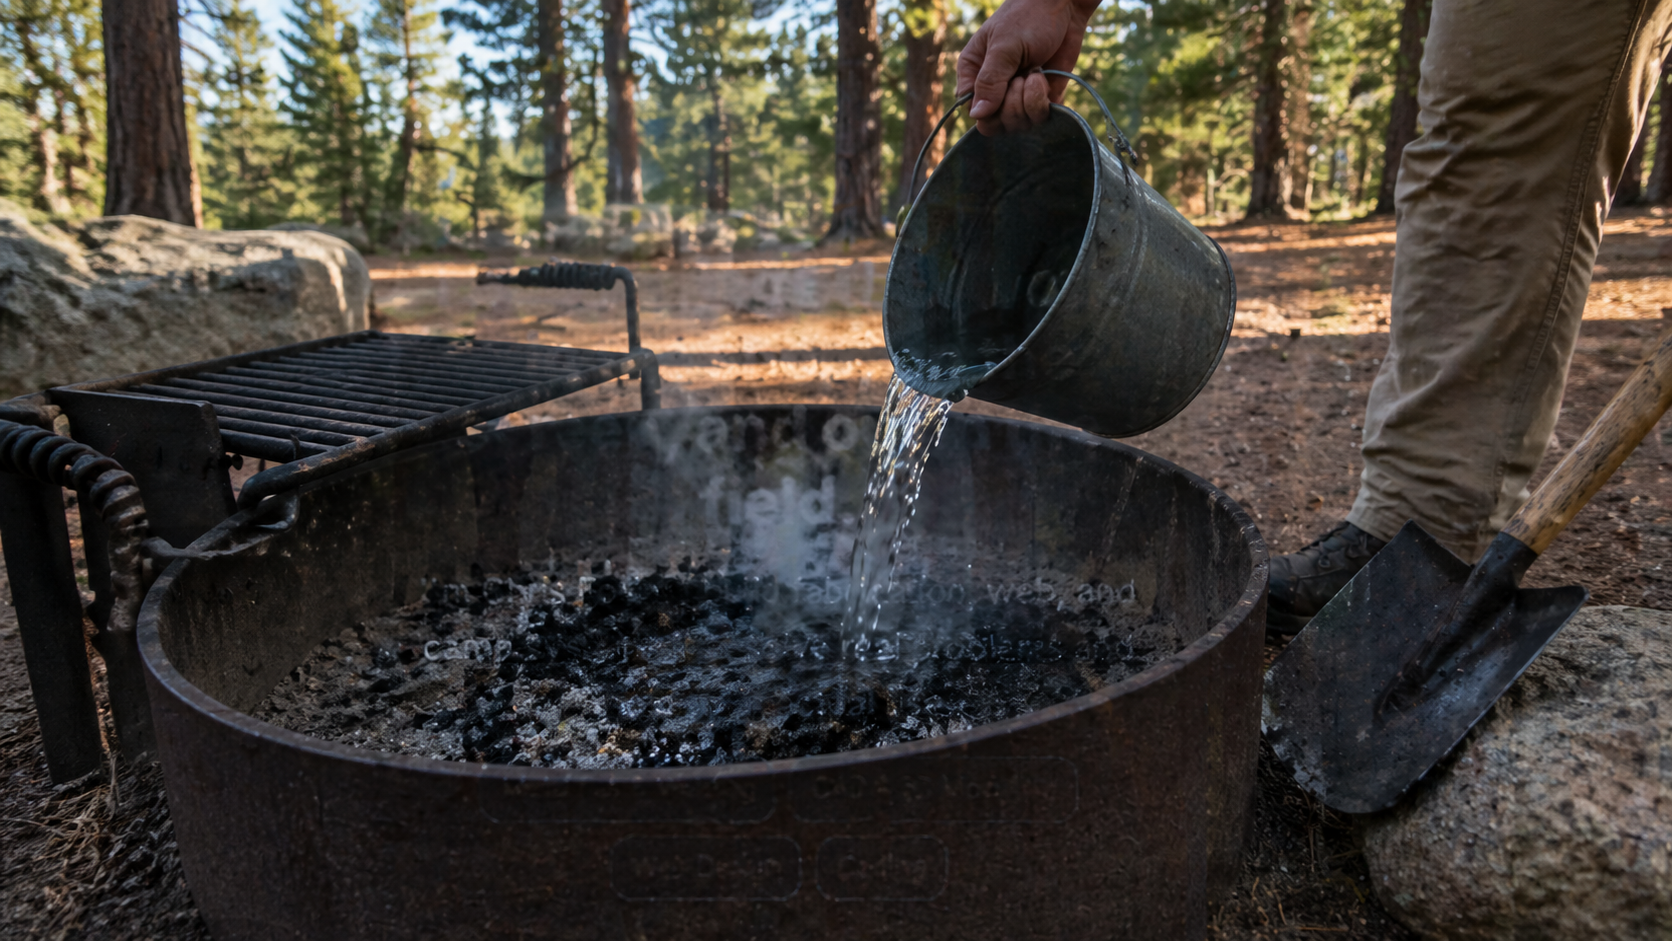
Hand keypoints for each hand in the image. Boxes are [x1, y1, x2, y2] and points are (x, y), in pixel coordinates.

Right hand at [955, 0, 1101, 135]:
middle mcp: (993, 89)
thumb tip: (976, 116)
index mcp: (973, 73)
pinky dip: (1042, 103)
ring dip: (1028, 102)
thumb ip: (989, 81)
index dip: (988, 109)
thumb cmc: (1028, 17)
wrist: (1065, 5)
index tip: (1003, 84)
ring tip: (1034, 74)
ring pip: (1017, 125)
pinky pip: (1038, 119)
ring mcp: (1017, 95)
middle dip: (1011, 105)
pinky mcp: (1041, 98)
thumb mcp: (1004, 47)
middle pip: (994, 125)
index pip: (973, 112)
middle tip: (1021, 76)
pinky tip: (1044, 78)